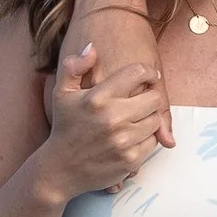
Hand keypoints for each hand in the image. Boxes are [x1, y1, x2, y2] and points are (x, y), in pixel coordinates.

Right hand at [38, 45, 170, 199]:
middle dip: (150, 96)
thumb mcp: (62, 93)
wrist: (60, 169)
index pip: (138, 73)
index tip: (149, 76)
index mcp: (98, 97)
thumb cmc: (65, 127)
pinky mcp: (130, 159)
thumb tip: (92, 47)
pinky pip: (153, 142)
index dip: (149, 72)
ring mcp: (123, 140)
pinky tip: (133, 136)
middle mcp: (112, 117)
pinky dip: (147, 138)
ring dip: (149, 118)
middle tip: (142, 100)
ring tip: (136, 119)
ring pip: (156, 120)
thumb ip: (74, 66)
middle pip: (154, 98)